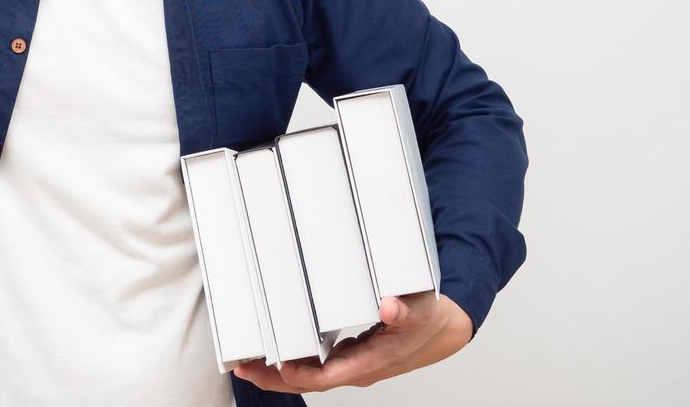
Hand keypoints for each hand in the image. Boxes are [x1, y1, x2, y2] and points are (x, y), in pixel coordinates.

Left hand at [232, 291, 472, 392]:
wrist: (445, 329)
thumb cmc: (430, 320)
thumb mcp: (421, 312)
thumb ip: (405, 312)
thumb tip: (390, 308)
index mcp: (371, 362)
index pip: (327, 377)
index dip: (300, 374)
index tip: (277, 366)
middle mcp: (358, 367)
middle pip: (310, 381)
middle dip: (275, 378)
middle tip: (244, 367)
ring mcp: (354, 363)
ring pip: (311, 374)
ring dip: (279, 370)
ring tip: (249, 360)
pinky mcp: (352, 355)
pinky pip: (317, 364)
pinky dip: (295, 359)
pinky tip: (278, 350)